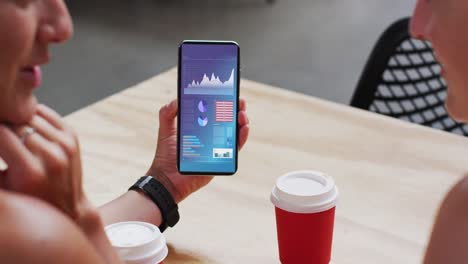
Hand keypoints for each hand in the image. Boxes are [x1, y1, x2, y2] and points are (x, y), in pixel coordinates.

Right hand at [0, 104, 96, 223]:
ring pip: (30, 116)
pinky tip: (19, 121)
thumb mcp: (3, 187)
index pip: (0, 135)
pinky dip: (30, 114)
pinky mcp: (72, 137)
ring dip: (13, 118)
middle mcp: (51, 157)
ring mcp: (64, 145)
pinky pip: (46, 114)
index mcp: (30, 172)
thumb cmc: (26, 200)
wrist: (67, 206)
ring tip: (3, 122)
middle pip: (15, 124)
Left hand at [146, 99, 249, 202]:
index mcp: (200, 128)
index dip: (223, 102)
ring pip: (234, 132)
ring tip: (242, 114)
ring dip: (242, 121)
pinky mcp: (221, 159)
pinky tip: (243, 127)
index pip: (214, 112)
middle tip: (239, 101)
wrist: (166, 179)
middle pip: (228, 120)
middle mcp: (210, 137)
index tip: (228, 92)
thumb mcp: (165, 130)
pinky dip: (242, 137)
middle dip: (236, 109)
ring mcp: (217, 148)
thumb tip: (177, 99)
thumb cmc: (165, 156)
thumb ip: (167, 113)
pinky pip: (235, 148)